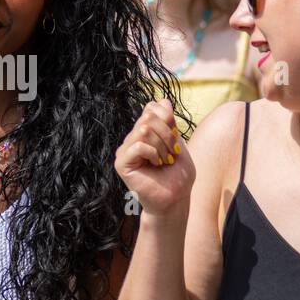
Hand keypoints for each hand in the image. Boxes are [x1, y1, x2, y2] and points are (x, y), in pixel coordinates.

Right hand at [114, 99, 192, 216]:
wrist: (175, 199)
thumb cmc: (177, 176)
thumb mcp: (178, 143)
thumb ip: (169, 122)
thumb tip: (162, 100)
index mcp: (144, 133)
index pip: (151, 108)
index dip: (168, 118)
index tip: (176, 138)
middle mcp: (132, 139)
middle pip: (148, 117)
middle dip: (167, 133)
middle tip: (172, 153)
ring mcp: (125, 151)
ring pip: (144, 130)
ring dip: (162, 146)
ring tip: (165, 161)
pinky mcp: (121, 163)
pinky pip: (138, 145)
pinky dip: (153, 153)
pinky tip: (156, 165)